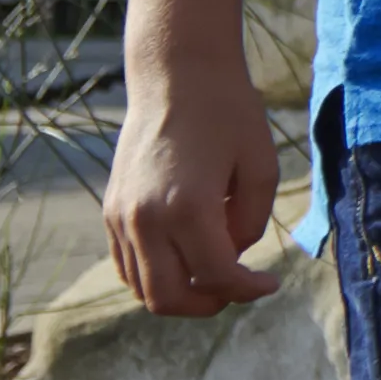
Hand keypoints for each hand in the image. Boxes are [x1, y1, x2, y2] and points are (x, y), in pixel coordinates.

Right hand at [105, 51, 283, 316]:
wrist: (175, 75)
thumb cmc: (228, 113)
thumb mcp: (261, 167)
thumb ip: (251, 222)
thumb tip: (233, 254)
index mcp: (188, 208)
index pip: (216, 276)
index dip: (248, 289)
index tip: (270, 283)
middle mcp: (145, 219)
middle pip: (169, 298)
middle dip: (209, 304)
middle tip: (239, 287)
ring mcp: (120, 217)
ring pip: (142, 288)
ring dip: (181, 293)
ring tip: (215, 272)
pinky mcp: (110, 210)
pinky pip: (127, 265)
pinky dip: (156, 275)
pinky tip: (187, 256)